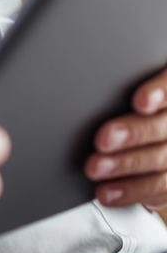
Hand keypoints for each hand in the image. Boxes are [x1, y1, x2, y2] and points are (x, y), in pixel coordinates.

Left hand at [85, 66, 166, 208]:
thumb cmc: (134, 90)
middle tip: (102, 139)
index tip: (141, 101)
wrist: (149, 132)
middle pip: (164, 127)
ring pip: (162, 162)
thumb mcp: (134, 73)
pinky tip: (108, 192)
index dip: (161, 93)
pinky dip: (131, 192)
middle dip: (134, 134)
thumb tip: (91, 60)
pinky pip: (160, 189)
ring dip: (126, 167)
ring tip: (95, 168)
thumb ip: (124, 71)